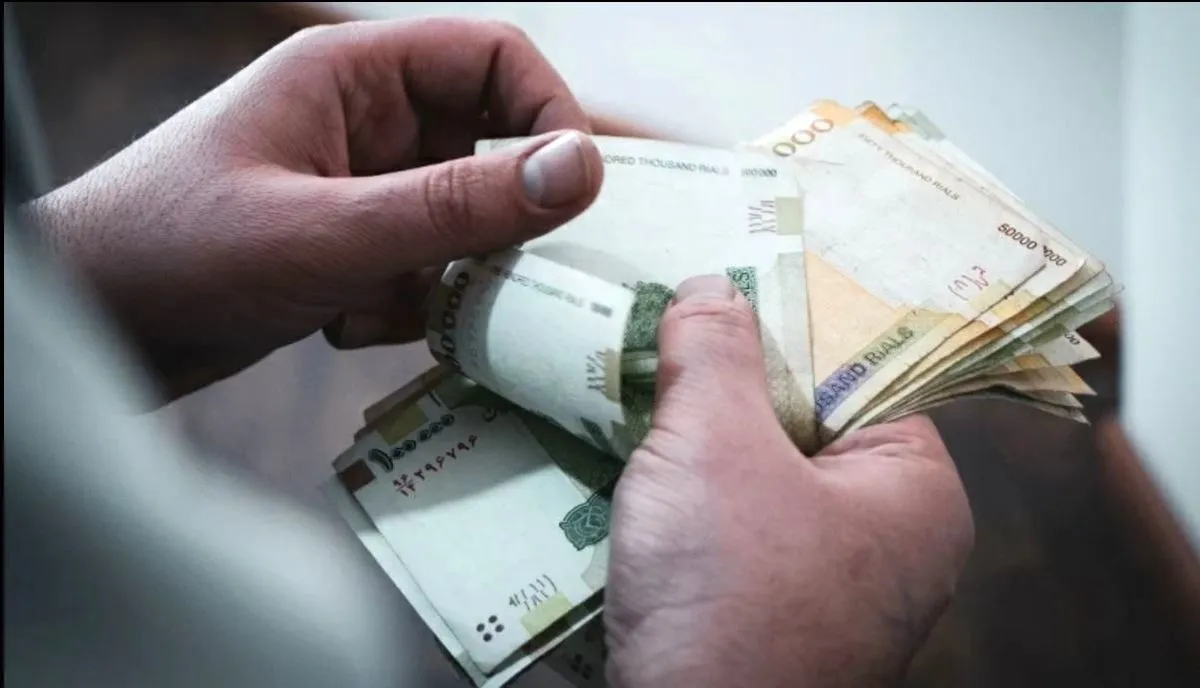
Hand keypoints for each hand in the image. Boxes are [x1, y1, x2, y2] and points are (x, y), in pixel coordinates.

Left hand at [24, 18, 609, 400]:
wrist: (92, 326)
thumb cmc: (175, 253)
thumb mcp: (326, 233)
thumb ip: (455, 205)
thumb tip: (580, 171)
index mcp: (353, 76)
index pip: (494, 59)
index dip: (550, 116)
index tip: (573, 197)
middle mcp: (364, 122)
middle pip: (486, 149)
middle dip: (490, 223)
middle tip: (486, 278)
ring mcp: (356, 185)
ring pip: (459, 222)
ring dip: (437, 276)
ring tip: (373, 305)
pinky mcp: (346, 244)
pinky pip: (422, 267)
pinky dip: (400, 305)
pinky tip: (338, 324)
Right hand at [606, 275, 974, 687]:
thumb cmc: (728, 600)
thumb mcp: (713, 447)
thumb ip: (713, 354)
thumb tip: (710, 289)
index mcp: (914, 492)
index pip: (861, 372)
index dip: (790, 324)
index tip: (728, 287)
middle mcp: (888, 542)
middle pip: (804, 424)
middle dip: (731, 386)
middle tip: (669, 335)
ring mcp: (830, 587)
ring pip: (760, 480)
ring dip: (699, 447)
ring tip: (641, 397)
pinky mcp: (773, 619)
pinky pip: (734, 533)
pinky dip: (690, 504)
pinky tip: (640, 478)